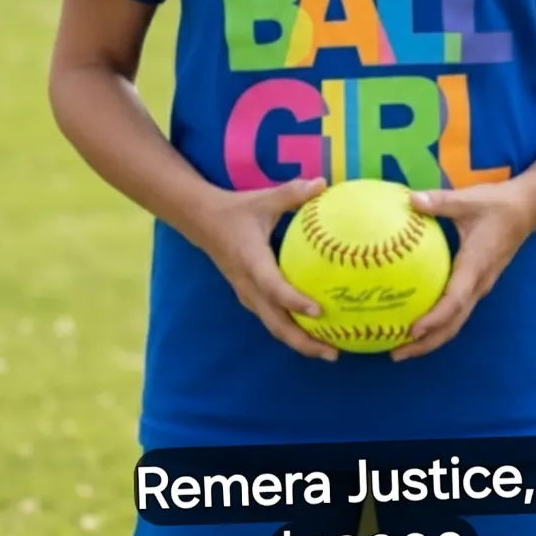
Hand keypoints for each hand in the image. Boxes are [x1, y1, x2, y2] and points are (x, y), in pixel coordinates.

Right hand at [198, 176, 338, 361]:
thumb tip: (323, 183)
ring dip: (299, 341)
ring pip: (273, 326)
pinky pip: (272, 318)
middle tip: (333, 352)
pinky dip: (291, 329)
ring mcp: (247, 294)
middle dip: (304, 342)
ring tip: (329, 350)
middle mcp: (249, 286)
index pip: (274, 288)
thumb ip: (292, 193)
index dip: (296, 302)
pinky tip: (314, 329)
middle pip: (276, 324)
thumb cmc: (236, 210)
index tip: (320, 312)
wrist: (202, 221)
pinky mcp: (249, 296)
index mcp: (252, 262)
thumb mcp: (263, 199)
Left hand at [391, 183, 534, 361]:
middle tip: (397, 353)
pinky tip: (417, 321)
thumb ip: (438, 202)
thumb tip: (409, 199)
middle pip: (453, 324)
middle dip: (426, 343)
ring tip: (402, 347)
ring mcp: (480, 286)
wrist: (526, 209)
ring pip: (456, 321)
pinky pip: (457, 310)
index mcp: (475, 266)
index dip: (434, 318)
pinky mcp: (478, 284)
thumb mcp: (467, 199)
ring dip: (432, 338)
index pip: (454, 301)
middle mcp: (479, 283)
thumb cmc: (496, 205)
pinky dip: (438, 323)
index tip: (412, 330)